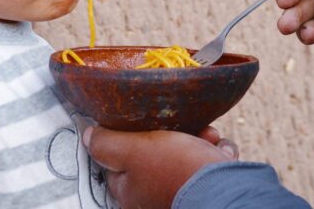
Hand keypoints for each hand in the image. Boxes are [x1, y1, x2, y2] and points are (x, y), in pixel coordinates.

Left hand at [83, 125, 237, 208]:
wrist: (226, 191)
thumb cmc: (176, 170)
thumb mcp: (134, 149)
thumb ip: (107, 142)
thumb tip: (87, 134)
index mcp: (131, 190)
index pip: (118, 158)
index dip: (129, 134)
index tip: (144, 118)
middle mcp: (154, 195)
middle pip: (157, 151)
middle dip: (174, 132)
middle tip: (185, 125)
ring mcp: (181, 191)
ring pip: (187, 153)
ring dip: (200, 139)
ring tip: (208, 136)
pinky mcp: (208, 187)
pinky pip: (210, 163)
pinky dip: (218, 154)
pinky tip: (221, 152)